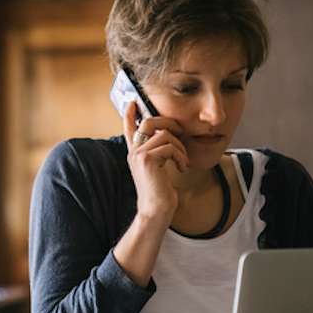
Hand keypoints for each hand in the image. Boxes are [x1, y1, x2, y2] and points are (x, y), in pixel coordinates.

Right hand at [122, 101, 187, 224]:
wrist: (156, 210)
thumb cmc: (160, 192)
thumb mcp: (159, 168)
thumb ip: (158, 152)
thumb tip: (169, 135)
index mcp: (135, 153)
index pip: (129, 128)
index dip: (130, 113)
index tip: (133, 101)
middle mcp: (133, 151)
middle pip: (149, 122)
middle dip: (170, 123)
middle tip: (181, 132)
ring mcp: (138, 154)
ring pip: (165, 134)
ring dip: (180, 147)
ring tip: (183, 161)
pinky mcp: (147, 159)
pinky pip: (170, 146)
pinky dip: (181, 157)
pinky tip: (181, 168)